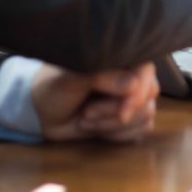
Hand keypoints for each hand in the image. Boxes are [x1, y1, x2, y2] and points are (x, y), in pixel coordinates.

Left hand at [32, 62, 159, 141]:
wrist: (43, 113)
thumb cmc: (53, 87)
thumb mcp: (70, 79)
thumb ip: (100, 76)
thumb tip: (132, 85)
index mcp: (118, 56)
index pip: (146, 68)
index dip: (138, 92)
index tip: (121, 110)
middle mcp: (130, 72)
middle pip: (147, 95)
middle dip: (115, 112)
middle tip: (86, 114)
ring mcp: (133, 95)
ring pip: (145, 115)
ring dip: (111, 125)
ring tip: (85, 119)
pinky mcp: (131, 117)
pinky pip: (141, 129)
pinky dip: (118, 135)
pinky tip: (97, 129)